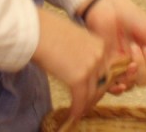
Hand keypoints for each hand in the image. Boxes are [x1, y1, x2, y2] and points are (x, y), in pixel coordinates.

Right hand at [32, 7, 107, 121]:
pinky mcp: (78, 78)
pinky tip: (73, 115)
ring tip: (79, 111)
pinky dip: (77, 109)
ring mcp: (91, 66)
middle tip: (86, 104)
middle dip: (95, 95)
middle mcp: (100, 54)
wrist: (37, 30)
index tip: (94, 91)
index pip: (108, 69)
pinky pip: (80, 99)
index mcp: (101, 44)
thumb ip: (85, 53)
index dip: (101, 83)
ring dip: (86, 104)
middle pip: (103, 82)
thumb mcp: (76, 40)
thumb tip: (82, 69)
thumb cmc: (50, 32)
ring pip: (93, 93)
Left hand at [82, 0, 145, 93]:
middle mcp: (136, 66)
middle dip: (142, 65)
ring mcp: (121, 69)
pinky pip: (113, 88)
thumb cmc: (133, 18)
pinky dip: (117, 88)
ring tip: (127, 50)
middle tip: (135, 46)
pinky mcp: (106, 70)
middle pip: (143, 82)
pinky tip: (119, 79)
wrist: (111, 10)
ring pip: (130, 85)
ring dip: (131, 71)